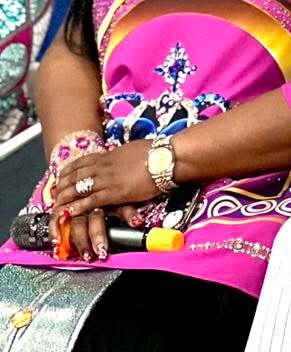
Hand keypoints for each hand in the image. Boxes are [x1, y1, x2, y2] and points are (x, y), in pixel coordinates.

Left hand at [51, 144, 154, 260]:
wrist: (166, 157)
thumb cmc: (156, 151)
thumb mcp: (134, 149)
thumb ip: (123, 155)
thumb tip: (121, 156)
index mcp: (111, 154)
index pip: (84, 161)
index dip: (70, 169)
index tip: (62, 175)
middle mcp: (105, 166)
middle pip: (77, 174)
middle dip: (63, 184)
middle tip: (54, 193)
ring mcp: (109, 179)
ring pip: (80, 187)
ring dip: (66, 196)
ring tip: (56, 205)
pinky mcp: (115, 193)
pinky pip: (91, 200)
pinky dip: (77, 206)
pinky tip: (68, 212)